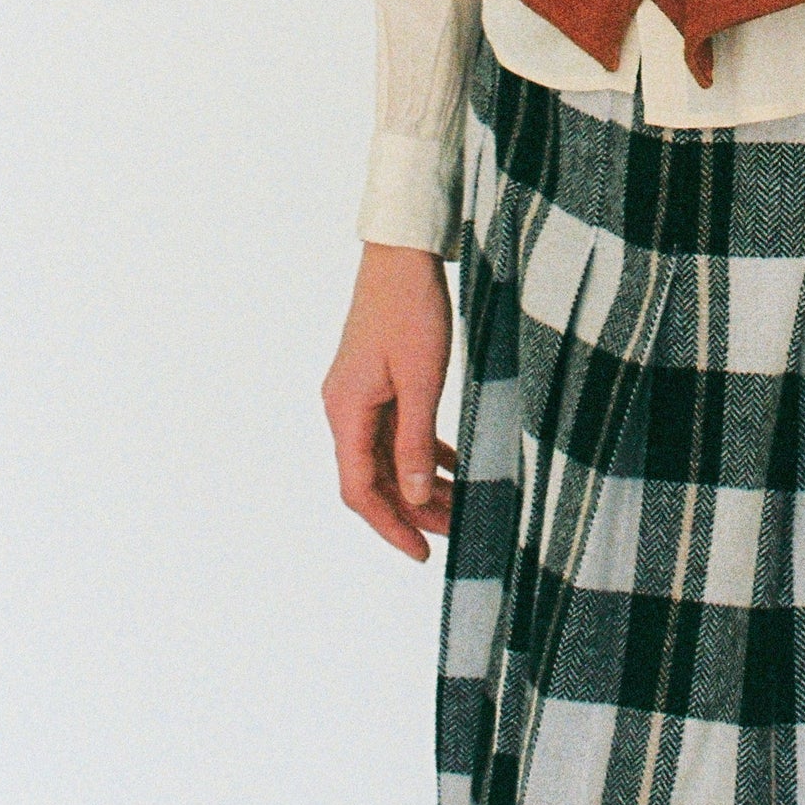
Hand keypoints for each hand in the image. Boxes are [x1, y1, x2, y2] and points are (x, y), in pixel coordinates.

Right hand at [323, 242, 457, 560]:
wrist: (402, 252)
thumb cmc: (410, 308)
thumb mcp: (421, 380)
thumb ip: (416, 441)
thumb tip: (414, 497)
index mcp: (346, 411)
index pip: (360, 490)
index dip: (390, 526)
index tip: (422, 552)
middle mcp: (344, 407)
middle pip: (374, 477)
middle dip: (413, 509)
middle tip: (455, 529)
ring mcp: (359, 393)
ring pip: (387, 454)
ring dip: (419, 481)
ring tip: (459, 502)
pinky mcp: (375, 380)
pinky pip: (394, 429)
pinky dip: (420, 450)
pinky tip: (450, 463)